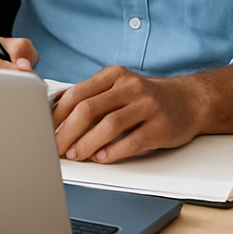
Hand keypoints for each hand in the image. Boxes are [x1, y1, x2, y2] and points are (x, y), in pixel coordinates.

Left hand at [52, 65, 201, 163]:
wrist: (187, 100)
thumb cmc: (145, 98)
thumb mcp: (117, 87)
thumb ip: (90, 95)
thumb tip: (54, 107)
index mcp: (114, 75)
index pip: (77, 93)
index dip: (57, 114)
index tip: (45, 130)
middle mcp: (130, 86)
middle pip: (89, 109)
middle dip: (67, 132)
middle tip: (56, 149)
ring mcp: (147, 105)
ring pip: (109, 125)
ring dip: (87, 144)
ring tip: (75, 156)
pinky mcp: (161, 126)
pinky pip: (133, 140)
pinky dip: (114, 151)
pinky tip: (102, 158)